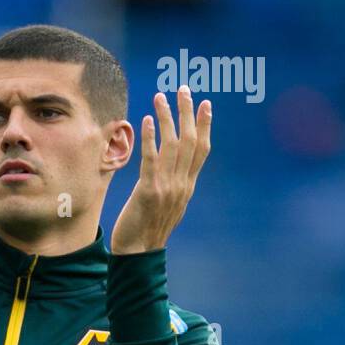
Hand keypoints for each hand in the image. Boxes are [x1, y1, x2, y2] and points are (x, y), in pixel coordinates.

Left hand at [110, 87, 211, 254]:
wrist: (138, 254)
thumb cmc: (148, 231)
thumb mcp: (169, 207)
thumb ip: (174, 187)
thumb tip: (178, 173)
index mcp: (187, 187)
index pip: (201, 151)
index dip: (205, 125)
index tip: (206, 104)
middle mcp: (181, 185)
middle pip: (190, 141)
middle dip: (187, 112)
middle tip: (183, 90)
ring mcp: (167, 188)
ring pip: (172, 145)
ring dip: (167, 118)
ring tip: (161, 96)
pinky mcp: (149, 191)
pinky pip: (152, 159)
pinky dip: (152, 138)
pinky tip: (149, 120)